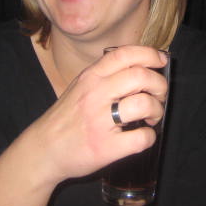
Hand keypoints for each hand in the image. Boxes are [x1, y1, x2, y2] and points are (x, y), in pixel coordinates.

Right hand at [32, 45, 167, 182]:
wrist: (44, 150)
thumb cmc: (66, 118)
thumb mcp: (80, 86)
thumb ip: (105, 74)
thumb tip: (142, 66)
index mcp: (91, 77)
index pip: (125, 54)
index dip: (149, 54)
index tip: (161, 61)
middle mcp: (95, 94)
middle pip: (141, 76)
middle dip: (159, 85)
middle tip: (159, 95)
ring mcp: (100, 121)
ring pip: (144, 104)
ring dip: (157, 110)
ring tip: (152, 117)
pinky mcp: (106, 147)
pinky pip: (142, 138)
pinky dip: (150, 137)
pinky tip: (142, 136)